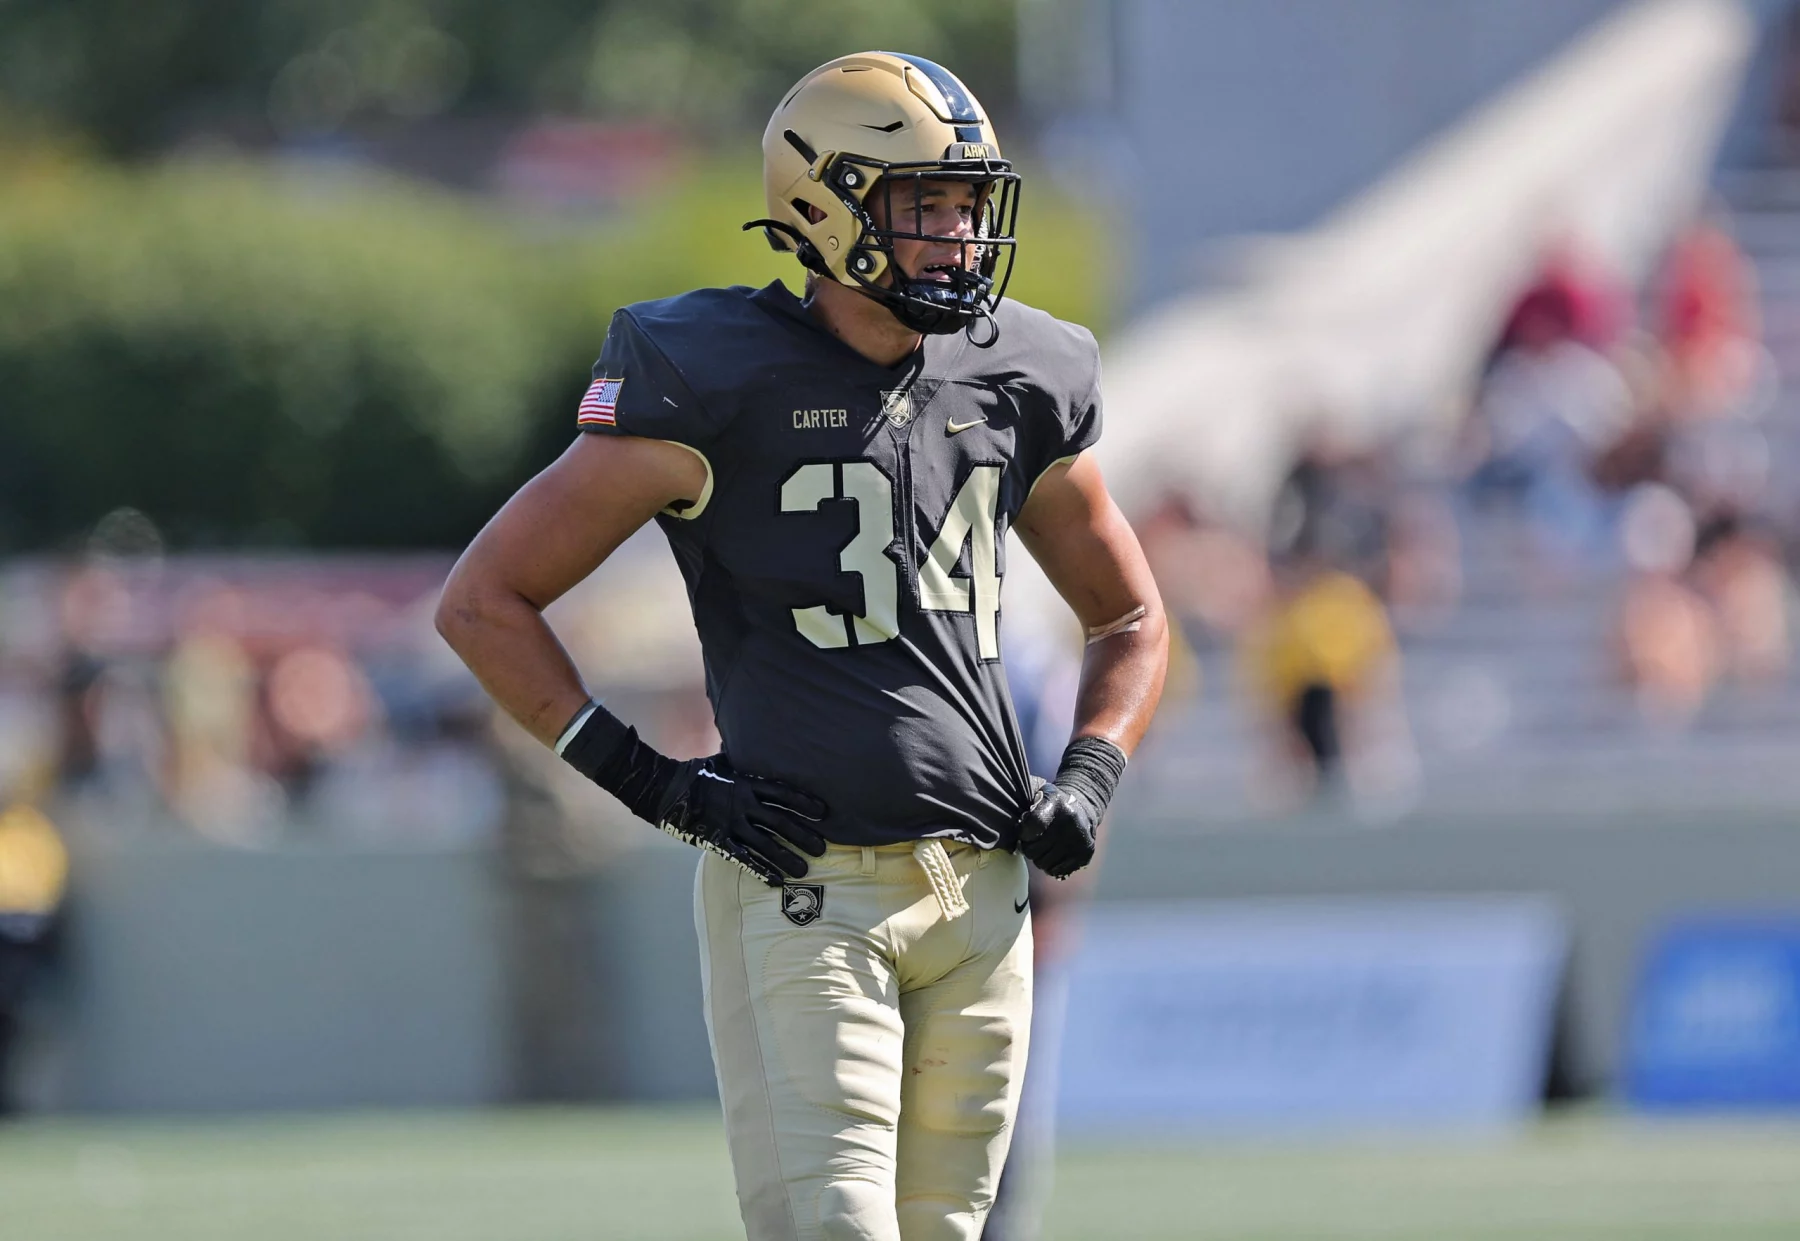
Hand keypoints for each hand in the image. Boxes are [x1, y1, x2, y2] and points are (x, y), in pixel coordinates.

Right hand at [653, 756, 828, 885]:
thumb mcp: (721, 761)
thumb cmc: (693, 772)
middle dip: (802, 835)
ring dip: (786, 857)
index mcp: (745, 784)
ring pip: (765, 844)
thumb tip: (752, 745)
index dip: (803, 802)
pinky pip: (743, 858)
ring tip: (805, 869)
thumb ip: (741, 760)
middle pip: (780, 821)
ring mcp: (731, 824)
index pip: (781, 793)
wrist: (664, 789)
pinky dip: (760, 870)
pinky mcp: (717, 840)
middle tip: (822, 848)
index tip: (822, 812)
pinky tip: (775, 880)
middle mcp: (743, 805)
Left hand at [1015, 780, 1100, 878]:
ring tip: (1043, 847)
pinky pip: (1057, 871)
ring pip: (1043, 863)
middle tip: (1032, 841)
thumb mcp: (1038, 792)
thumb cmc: (1051, 803)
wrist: (1084, 809)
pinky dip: (1051, 866)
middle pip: (1035, 849)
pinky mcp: (1086, 853)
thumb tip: (1003, 813)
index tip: (1023, 833)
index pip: (1034, 824)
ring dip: (1039, 858)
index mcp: (1056, 802)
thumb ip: (1022, 801)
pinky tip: (1053, 855)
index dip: (1023, 833)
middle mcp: (1071, 821)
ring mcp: (1080, 839)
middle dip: (1028, 847)